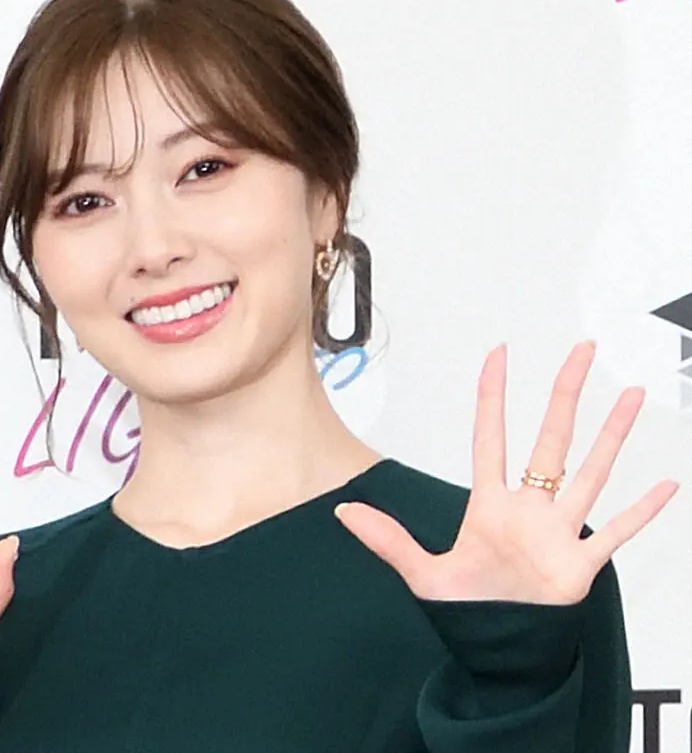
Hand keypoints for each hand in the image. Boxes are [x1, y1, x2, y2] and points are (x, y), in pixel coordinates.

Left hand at [335, 341, 679, 604]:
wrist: (498, 650)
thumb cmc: (466, 609)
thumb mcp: (421, 573)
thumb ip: (387, 540)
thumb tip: (341, 511)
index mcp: (489, 505)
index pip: (492, 437)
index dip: (494, 396)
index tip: (499, 354)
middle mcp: (529, 509)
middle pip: (552, 439)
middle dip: (565, 395)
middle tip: (582, 350)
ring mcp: (558, 534)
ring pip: (590, 473)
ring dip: (612, 436)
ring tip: (631, 395)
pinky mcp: (580, 566)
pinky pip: (618, 534)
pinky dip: (642, 512)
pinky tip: (666, 484)